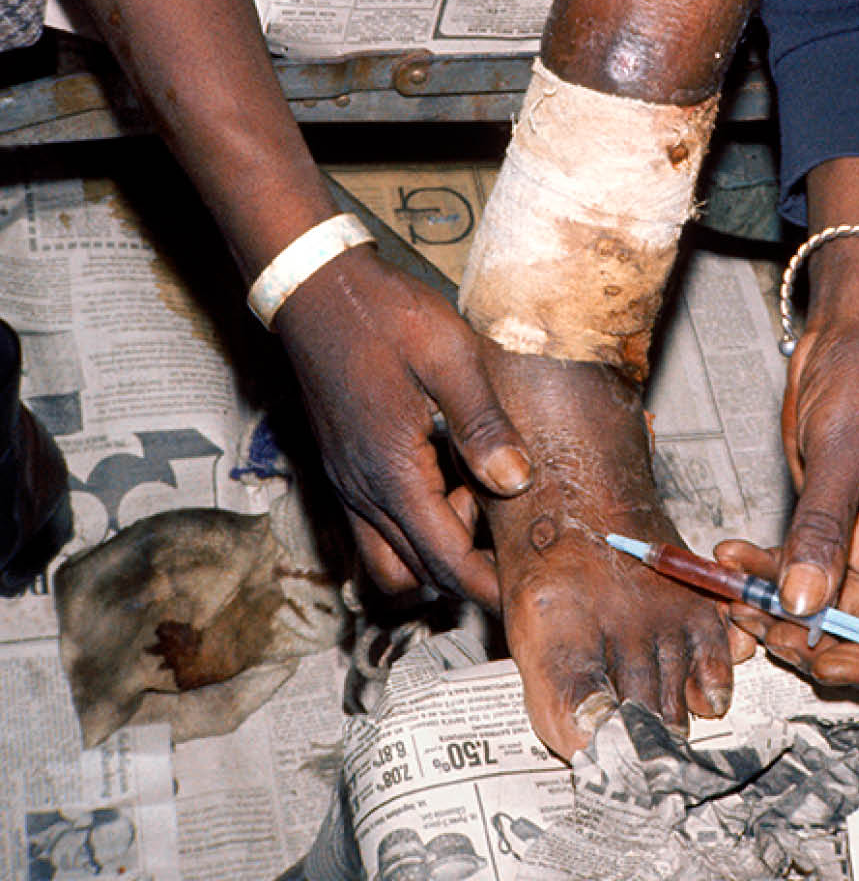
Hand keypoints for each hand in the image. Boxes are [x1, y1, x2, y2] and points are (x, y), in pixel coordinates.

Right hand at [274, 243, 530, 610]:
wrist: (313, 286)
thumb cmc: (382, 313)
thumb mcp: (448, 354)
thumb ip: (482, 422)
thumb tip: (516, 481)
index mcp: (392, 472)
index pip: (444, 560)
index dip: (487, 586)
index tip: (524, 595)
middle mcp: (362, 490)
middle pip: (416, 573)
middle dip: (464, 568)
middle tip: (504, 524)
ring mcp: (346, 482)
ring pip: (388, 558)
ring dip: (433, 550)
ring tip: (471, 495)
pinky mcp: (342, 466)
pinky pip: (374, 527)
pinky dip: (411, 525)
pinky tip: (444, 476)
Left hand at [717, 317, 858, 684]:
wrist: (854, 325)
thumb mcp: (846, 450)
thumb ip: (823, 529)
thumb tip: (802, 604)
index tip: (819, 661)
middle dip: (812, 634)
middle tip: (755, 624)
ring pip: (827, 600)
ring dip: (777, 603)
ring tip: (727, 590)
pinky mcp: (836, 521)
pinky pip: (801, 564)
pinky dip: (765, 570)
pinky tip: (729, 557)